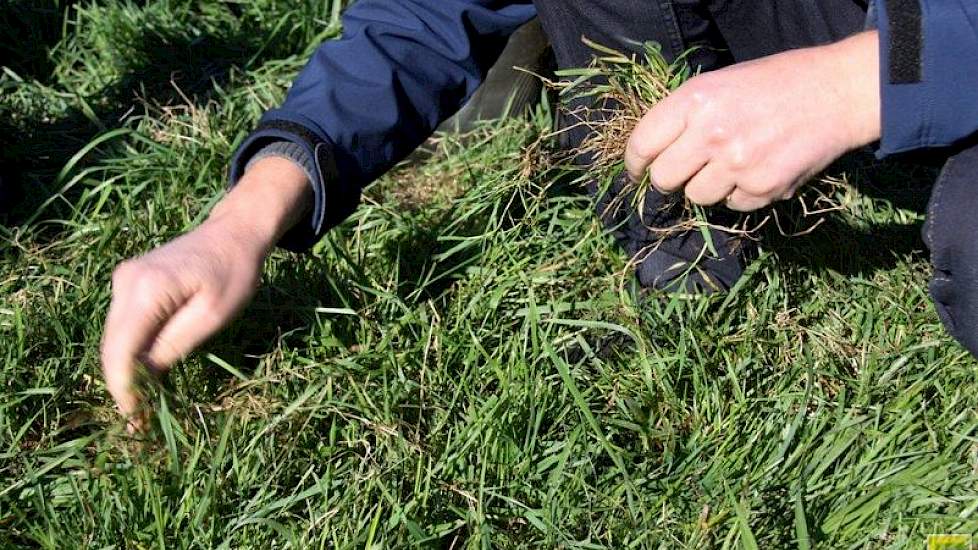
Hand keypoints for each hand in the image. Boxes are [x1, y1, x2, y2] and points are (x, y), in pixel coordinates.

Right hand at [101, 156, 310, 425]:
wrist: (234, 233)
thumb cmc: (234, 273)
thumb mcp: (213, 316)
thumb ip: (174, 346)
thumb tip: (143, 378)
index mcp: (146, 289)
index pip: (121, 350)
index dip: (124, 388)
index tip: (136, 418)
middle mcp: (125, 282)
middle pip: (112, 346)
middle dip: (123, 385)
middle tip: (140, 421)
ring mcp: (124, 280)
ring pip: (115, 337)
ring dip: (125, 370)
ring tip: (143, 404)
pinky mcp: (130, 282)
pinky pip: (124, 325)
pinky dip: (131, 350)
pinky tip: (146, 372)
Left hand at [625, 31, 880, 211]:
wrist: (837, 92)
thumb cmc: (774, 83)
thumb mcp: (720, 83)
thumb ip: (684, 116)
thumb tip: (651, 155)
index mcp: (695, 100)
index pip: (641, 145)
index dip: (634, 163)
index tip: (636, 171)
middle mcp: (711, 133)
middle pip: (663, 179)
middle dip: (670, 178)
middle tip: (687, 169)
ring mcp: (737, 164)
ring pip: (696, 197)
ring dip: (708, 186)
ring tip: (733, 162)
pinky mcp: (762, 188)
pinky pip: (733, 204)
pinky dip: (742, 193)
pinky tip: (760, 168)